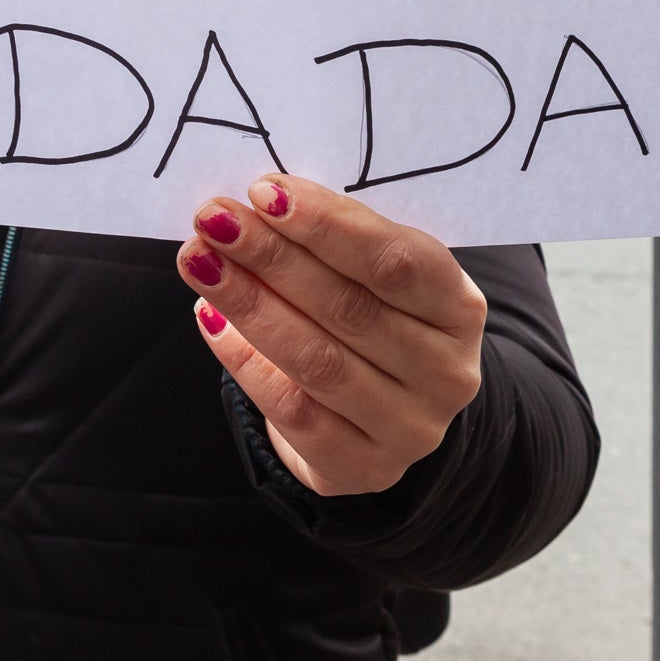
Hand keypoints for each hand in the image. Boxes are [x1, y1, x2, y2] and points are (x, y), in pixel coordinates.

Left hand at [176, 175, 484, 496]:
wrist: (390, 415)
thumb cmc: (377, 320)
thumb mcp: (378, 277)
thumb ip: (335, 244)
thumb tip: (256, 208)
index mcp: (459, 307)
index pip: (394, 260)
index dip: (327, 225)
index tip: (263, 192)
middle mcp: (447, 372)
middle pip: (348, 307)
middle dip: (271, 257)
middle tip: (213, 219)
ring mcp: (411, 428)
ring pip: (318, 360)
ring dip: (249, 304)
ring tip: (200, 261)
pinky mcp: (366, 468)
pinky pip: (293, 411)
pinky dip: (245, 361)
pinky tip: (210, 319)